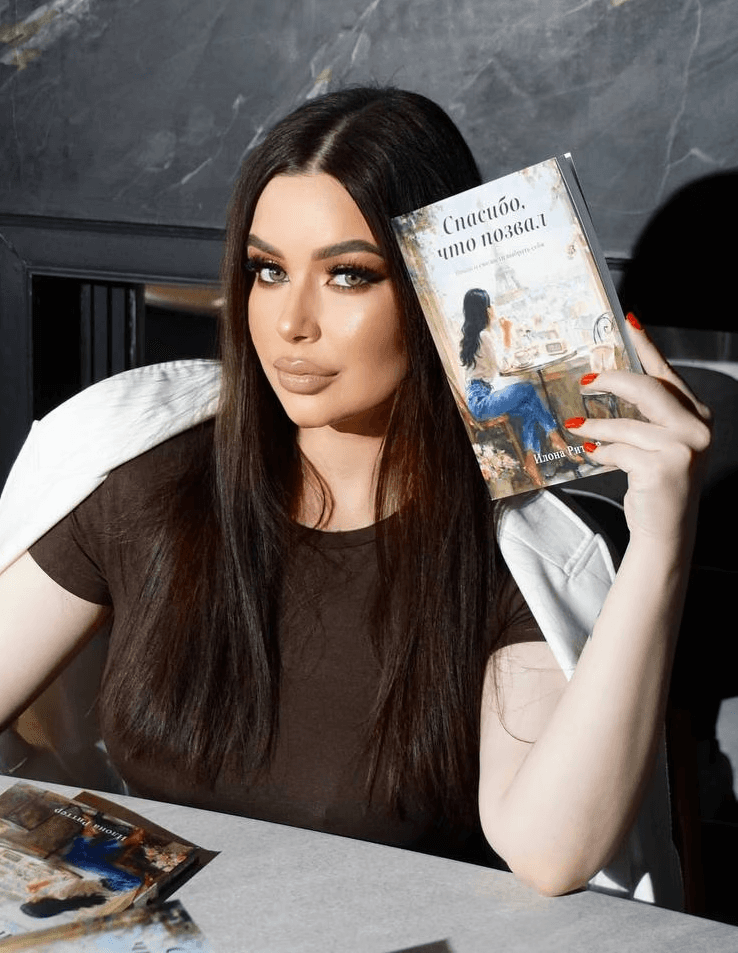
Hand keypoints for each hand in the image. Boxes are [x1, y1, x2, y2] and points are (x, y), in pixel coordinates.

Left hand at [567, 316, 711, 543]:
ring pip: (626, 424)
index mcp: (699, 415)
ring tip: (574, 425)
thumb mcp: (659, 443)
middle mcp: (698, 428)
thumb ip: (644, 415)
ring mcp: (683, 449)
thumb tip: (607, 382)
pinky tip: (592, 456)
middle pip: (647, 390)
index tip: (629, 322)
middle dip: (612, 380)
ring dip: (595, 425)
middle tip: (585, 379)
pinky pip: (618, 450)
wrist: (666, 531)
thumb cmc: (658, 483)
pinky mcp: (662, 468)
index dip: (647, 346)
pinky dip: (601, 452)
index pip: (668, 374)